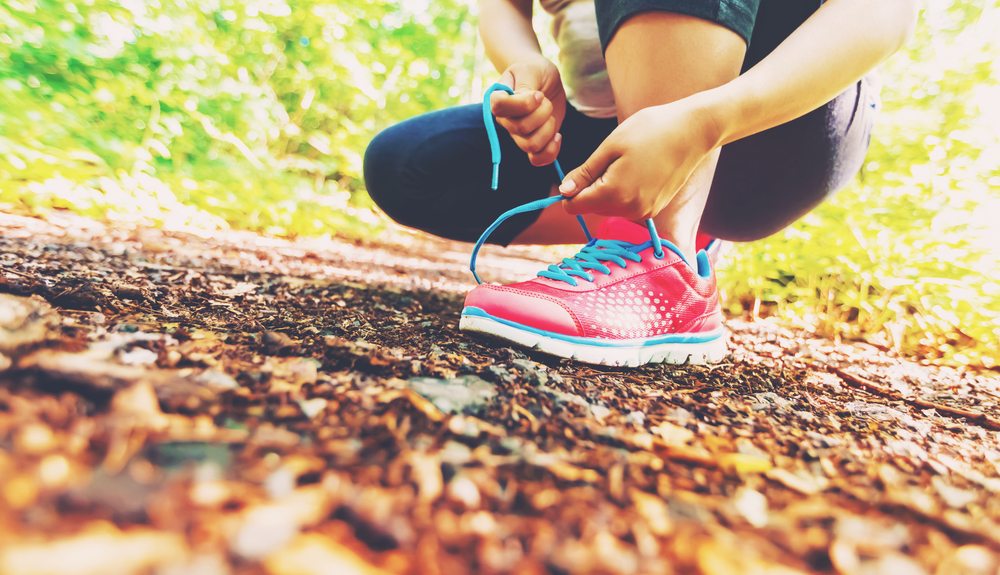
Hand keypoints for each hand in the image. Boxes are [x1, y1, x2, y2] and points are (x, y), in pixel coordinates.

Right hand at [490, 56, 566, 165]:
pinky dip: (551, 151)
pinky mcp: (532, 144)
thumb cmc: (534, 72)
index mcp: (498, 99)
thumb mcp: (530, 70)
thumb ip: (526, 84)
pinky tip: (557, 136)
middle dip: (543, 113)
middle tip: (546, 101)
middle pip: (521, 128)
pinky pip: (537, 159)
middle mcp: (504, 120)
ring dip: (548, 129)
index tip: (538, 95)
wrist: (544, 81)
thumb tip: (529, 100)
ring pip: (531, 145)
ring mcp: (517, 135)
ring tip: (550, 115)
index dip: (522, 104)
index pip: (499, 106)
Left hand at [558, 96, 722, 219]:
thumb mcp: (611, 146)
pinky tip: (638, 170)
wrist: (694, 131)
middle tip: (610, 159)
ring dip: (608, 190)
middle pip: (591, 208)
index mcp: (614, 194)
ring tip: (627, 163)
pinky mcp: (654, 209)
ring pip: (609, 208)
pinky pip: (626, 207)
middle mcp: (629, 210)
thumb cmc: (651, 130)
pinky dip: (624, 193)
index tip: (581, 170)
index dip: (570, 190)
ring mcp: (644, 212)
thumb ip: (586, 173)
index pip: (574, 206)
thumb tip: (564, 191)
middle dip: (591, 189)